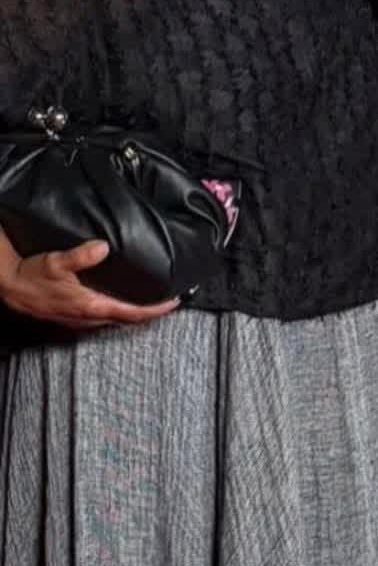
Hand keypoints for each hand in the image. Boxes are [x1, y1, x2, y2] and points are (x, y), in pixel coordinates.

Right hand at [0, 238, 179, 329]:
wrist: (10, 287)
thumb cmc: (32, 276)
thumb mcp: (56, 262)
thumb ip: (81, 256)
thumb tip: (103, 247)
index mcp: (90, 306)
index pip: (131, 312)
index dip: (155, 309)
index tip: (174, 302)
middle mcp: (89, 317)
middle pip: (128, 318)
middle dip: (150, 311)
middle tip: (170, 300)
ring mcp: (81, 318)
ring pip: (116, 318)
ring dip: (135, 311)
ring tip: (153, 299)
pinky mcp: (74, 315)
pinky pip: (105, 316)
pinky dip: (120, 309)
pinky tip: (123, 299)